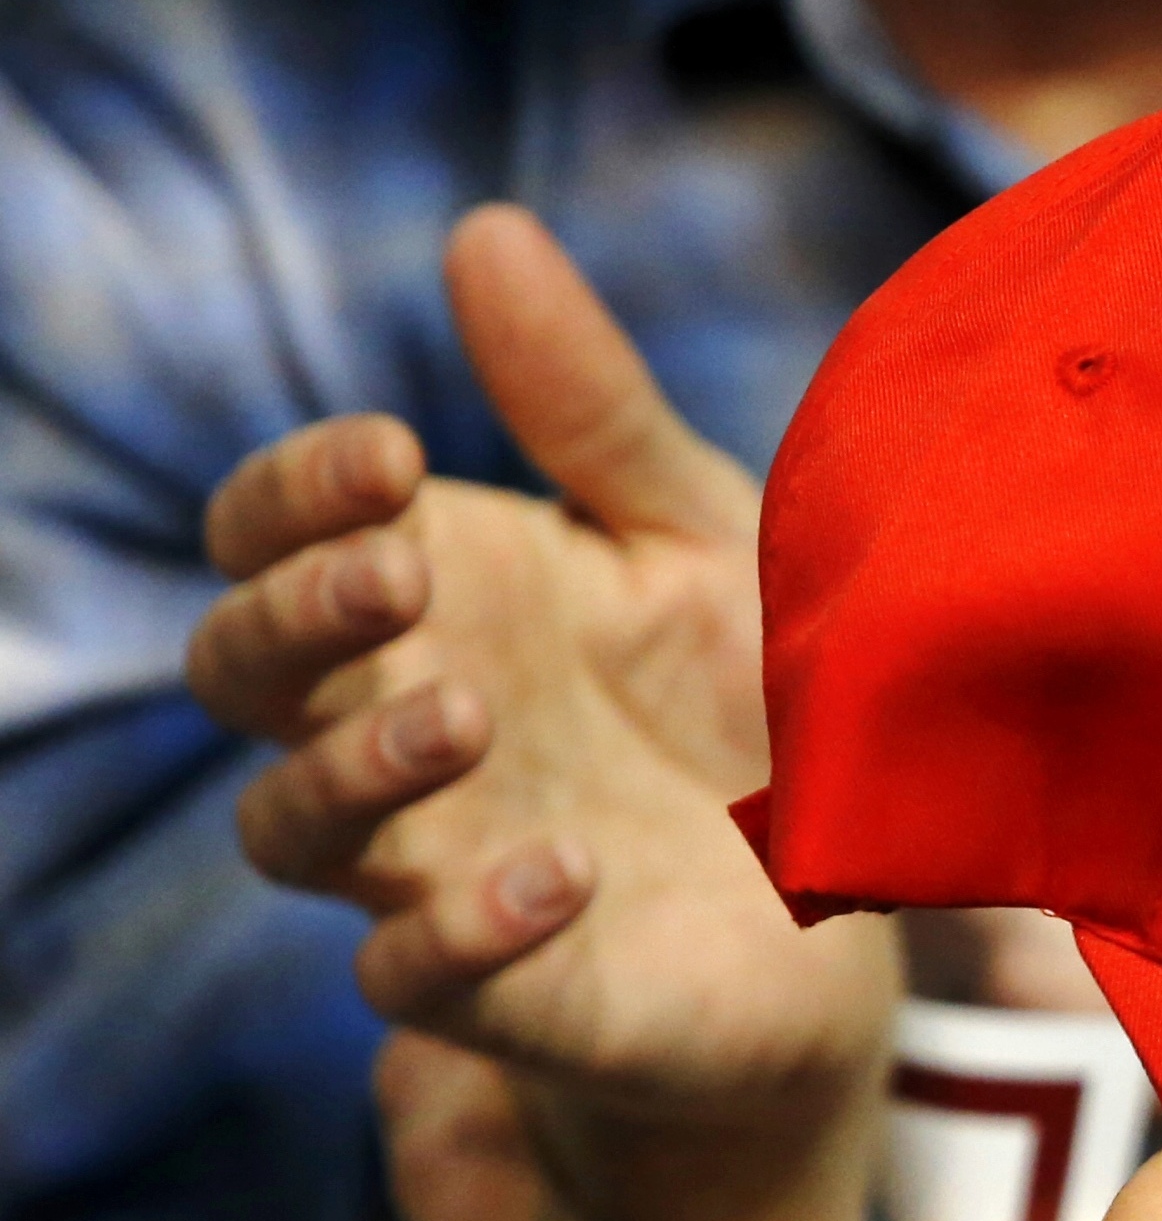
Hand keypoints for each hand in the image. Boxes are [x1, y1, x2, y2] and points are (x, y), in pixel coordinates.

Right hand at [186, 204, 895, 1220]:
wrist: (862, 890)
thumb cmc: (748, 692)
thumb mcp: (698, 530)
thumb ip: (592, 406)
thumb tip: (483, 229)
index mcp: (435, 598)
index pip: (270, 534)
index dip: (294, 495)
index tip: (394, 454)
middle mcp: (397, 726)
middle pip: (240, 674)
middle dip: (293, 614)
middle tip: (404, 571)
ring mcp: (434, 860)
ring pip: (289, 827)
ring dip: (352, 769)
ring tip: (466, 716)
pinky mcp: (509, 991)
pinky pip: (412, 978)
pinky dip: (457, 931)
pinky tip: (555, 876)